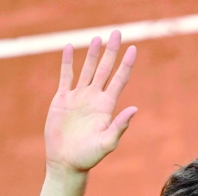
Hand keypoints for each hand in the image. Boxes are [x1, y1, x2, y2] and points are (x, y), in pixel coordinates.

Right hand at [44, 30, 137, 174]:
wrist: (66, 161)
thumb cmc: (88, 156)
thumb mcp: (107, 142)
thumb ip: (120, 126)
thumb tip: (134, 109)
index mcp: (106, 107)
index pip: (119, 80)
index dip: (126, 64)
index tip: (133, 49)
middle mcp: (94, 98)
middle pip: (105, 69)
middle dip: (111, 51)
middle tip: (117, 32)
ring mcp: (79, 97)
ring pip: (87, 69)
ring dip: (92, 54)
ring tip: (97, 37)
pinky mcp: (62, 99)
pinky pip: (66, 76)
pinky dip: (67, 62)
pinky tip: (68, 48)